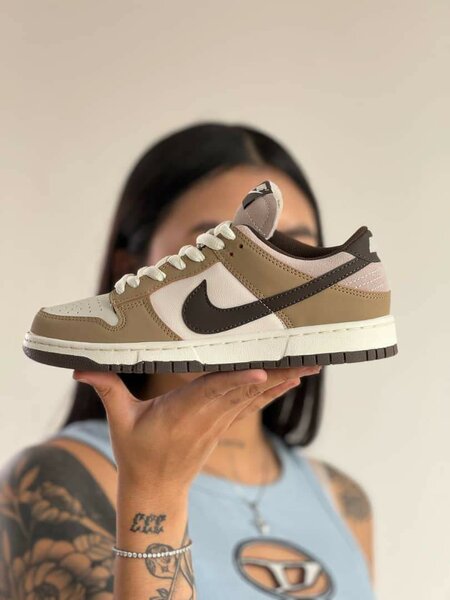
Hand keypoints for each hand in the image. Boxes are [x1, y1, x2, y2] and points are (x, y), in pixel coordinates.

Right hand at [73, 366, 320, 492]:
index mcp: (183, 412)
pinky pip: (252, 405)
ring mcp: (219, 421)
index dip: (236, 382)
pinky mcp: (223, 425)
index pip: (213, 392)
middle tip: (308, 359)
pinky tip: (291, 380)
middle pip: (245, 391)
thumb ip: (107, 388)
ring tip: (310, 366)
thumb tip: (80, 365)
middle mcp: (207, 415)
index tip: (261, 372)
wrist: (156, 490)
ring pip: (255, 397)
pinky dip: (273, 392)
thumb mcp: (119, 421)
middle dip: (276, 374)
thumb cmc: (136, 453)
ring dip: (283, 381)